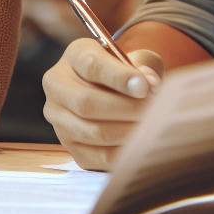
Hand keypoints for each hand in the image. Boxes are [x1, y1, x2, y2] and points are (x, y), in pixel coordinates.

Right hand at [41, 39, 163, 170]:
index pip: (91, 65)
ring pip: (93, 132)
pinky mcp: (70, 147)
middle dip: (127, 109)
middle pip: (87, 103)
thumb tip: (149, 84)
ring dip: (128, 132)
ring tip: (152, 127)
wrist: (117, 94)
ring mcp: (59, 119)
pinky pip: (99, 157)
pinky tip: (142, 143)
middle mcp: (58, 86)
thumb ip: (144, 67)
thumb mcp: (138, 59)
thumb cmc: (129, 74)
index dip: (119, 78)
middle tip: (155, 112)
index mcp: (75, 56)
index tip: (145, 88)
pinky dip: (125, 152)